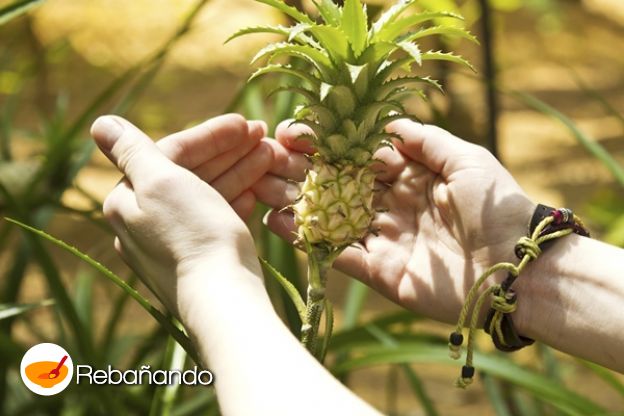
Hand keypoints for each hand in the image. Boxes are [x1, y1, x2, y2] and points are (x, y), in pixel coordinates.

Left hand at [91, 114, 269, 316]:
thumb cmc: (194, 235)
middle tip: (261, 136)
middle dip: (227, 152)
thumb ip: (131, 150)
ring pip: (205, 196)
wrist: (223, 299)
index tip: (243, 123)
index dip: (208, 135)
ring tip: (270, 157)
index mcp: (128, 202)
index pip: (169, 153)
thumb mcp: (160, 182)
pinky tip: (254, 194)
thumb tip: (101, 123)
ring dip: (237, 173)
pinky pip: (214, 221)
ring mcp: (172, 244)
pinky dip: (234, 202)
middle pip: (188, 174)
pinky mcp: (197, 260)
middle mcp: (144, 223)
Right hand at [257, 120, 534, 322]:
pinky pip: (337, 253)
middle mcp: (392, 205)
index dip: (325, 145)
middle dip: (301, 172)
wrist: (519, 269)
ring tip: (259, 188)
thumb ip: (424, 140)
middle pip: (338, 186)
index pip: (357, 156)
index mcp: (410, 176)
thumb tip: (387, 123)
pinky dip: (306, 240)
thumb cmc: (497, 205)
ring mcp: (384, 239)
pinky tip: (276, 222)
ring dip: (295, 203)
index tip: (291, 133)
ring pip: (331, 218)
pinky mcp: (380, 272)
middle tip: (264, 160)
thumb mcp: (466, 158)